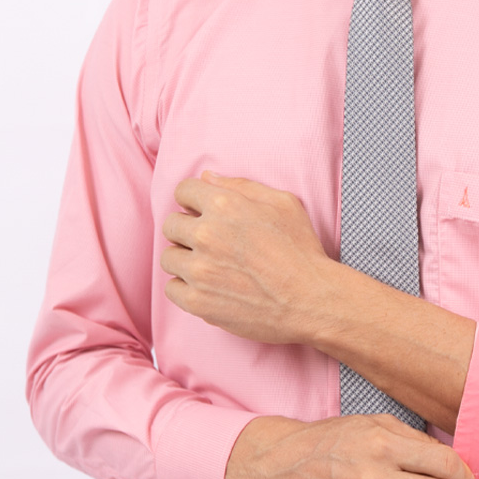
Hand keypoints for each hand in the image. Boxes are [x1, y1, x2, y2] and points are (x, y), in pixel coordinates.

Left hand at [160, 173, 337, 344]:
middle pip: (171, 224)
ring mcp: (200, 270)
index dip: (194, 200)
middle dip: (186, 228)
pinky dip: (185, 287)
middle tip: (208, 241)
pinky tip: (206, 285)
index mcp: (225, 205)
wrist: (310, 300)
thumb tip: (208, 178)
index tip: (202, 211)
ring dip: (185, 258)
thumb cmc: (301, 250)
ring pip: (168, 256)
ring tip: (209, 265)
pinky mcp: (198, 301)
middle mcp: (207, 234)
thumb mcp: (283, 204)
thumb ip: (242, 186)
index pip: (183, 191)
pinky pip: (171, 288)